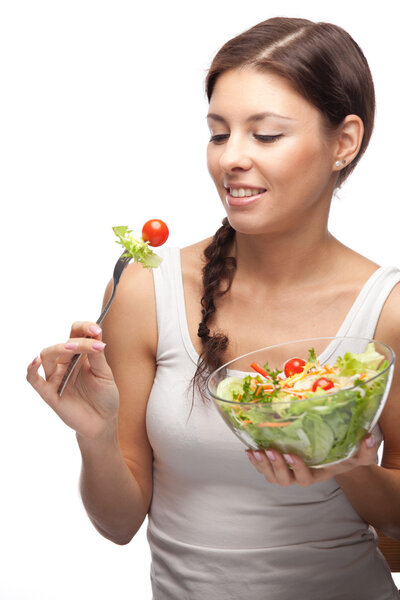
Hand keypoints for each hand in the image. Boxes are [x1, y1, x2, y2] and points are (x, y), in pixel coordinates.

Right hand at [26, 321, 118, 439]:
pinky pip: (33, 379)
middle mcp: (65, 363)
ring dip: (59, 349)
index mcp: (80, 355)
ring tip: (74, 349)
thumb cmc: (105, 396)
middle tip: (92, 342)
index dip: (84, 327)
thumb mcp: (105, 374)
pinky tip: (36, 362)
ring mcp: (56, 377)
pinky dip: (31, 369)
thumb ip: (98, 356)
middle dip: (76, 341)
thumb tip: (95, 335)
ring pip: (47, 356)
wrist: (103, 422)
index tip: (96, 329)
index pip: (76, 333)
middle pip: (62, 343)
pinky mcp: (49, 393)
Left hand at [246, 433, 381, 485]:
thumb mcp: (358, 454)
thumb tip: (369, 438)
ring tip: (257, 452)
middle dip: (277, 467)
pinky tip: (251, 451)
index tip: (293, 454)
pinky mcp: (278, 463)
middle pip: (285, 480)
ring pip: (272, 476)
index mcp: (317, 475)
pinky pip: (264, 468)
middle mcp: (301, 476)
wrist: (333, 453)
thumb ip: (366, 450)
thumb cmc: (346, 454)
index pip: (306, 479)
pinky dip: (256, 461)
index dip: (298, 469)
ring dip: (263, 465)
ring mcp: (288, 471)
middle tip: (271, 450)